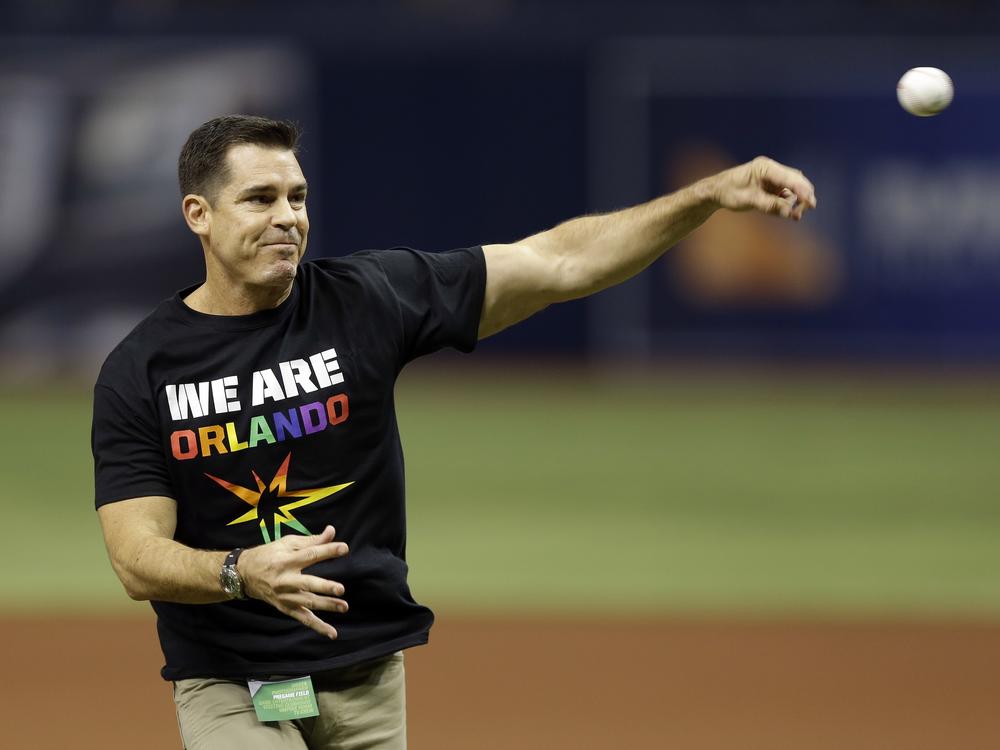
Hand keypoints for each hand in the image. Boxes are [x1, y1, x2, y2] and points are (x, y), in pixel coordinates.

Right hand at [237, 525, 348, 639]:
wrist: (244, 574)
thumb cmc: (269, 555)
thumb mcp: (287, 543)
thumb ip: (311, 540)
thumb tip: (332, 531)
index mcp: (286, 560)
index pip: (310, 555)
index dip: (327, 551)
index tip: (344, 548)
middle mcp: (285, 580)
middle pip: (307, 584)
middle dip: (324, 587)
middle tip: (340, 589)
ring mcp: (285, 596)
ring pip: (307, 603)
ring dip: (326, 606)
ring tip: (344, 607)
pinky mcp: (286, 608)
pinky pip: (303, 619)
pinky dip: (318, 627)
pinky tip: (332, 633)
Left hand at [706, 156, 816, 220]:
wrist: (716, 192)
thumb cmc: (728, 192)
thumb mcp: (748, 200)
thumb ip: (769, 205)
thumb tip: (789, 212)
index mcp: (765, 167)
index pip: (789, 177)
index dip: (802, 190)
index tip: (811, 202)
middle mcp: (771, 170)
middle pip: (796, 180)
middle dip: (803, 195)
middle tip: (808, 209)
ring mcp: (772, 177)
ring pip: (793, 188)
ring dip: (796, 201)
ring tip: (795, 216)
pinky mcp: (771, 186)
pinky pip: (785, 194)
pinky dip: (788, 203)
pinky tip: (788, 214)